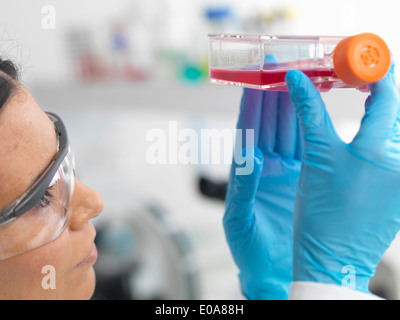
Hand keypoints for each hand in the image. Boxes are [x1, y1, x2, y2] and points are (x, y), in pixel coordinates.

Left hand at [223, 87, 301, 298]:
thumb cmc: (248, 248)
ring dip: (294, 105)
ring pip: (289, 130)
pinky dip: (312, 128)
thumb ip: (243, 189)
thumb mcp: (239, 220)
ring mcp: (285, 170)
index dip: (250, 104)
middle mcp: (264, 166)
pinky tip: (316, 110)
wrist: (271, 269)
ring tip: (301, 79)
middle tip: (281, 68)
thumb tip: (249, 158)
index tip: (254, 78)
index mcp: (243, 172)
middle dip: (274, 94)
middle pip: (269, 123)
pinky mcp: (303, 178)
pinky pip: (308, 147)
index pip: (246, 131)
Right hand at [285, 63, 399, 293]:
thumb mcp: (314, 159)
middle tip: (353, 80)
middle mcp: (399, 163)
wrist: (332, 260)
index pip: (387, 96)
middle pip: (393, 112)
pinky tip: (358, 139)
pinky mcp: (399, 191)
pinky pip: (392, 151)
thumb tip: (298, 80)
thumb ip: (309, 114)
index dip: (373, 74)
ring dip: (375, 113)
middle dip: (375, 91)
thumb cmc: (320, 217)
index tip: (357, 64)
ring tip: (354, 104)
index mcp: (380, 152)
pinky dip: (376, 136)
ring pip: (393, 131)